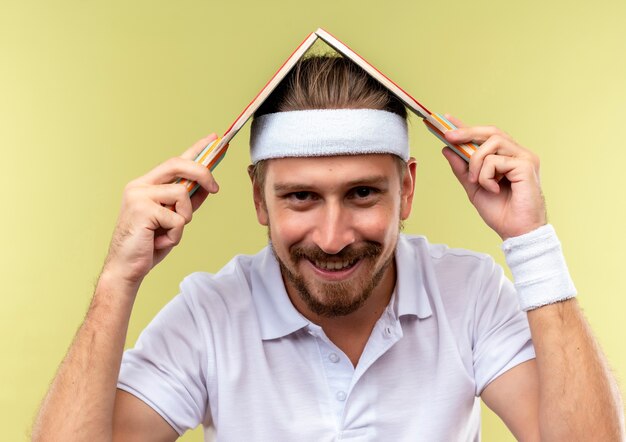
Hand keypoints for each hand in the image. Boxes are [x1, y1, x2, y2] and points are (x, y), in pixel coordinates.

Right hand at [102, 133, 219, 288]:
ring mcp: (138, 195)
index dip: (196, 148)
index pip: (175, 160)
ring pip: (182, 195)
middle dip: (202, 172)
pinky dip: (176, 234)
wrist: (127, 269)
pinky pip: (177, 218)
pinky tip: (160, 241)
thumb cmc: (149, 245)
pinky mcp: (141, 209)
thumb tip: (208, 186)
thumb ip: (188, 202)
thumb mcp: (174, 220)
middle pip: (178, 165)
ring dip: (184, 219)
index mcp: (147, 184)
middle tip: (215, 188)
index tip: (214, 138)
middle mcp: (140, 185)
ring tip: (168, 233)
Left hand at [440, 115, 546, 239]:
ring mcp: (524, 158)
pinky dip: (487, 175)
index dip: (467, 126)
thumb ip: (462, 168)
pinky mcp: (527, 165)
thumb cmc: (500, 212)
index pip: (486, 136)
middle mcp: (517, 154)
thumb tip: (447, 149)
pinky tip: (493, 189)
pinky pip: (496, 160)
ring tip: (476, 181)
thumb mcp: (473, 187)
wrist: (515, 232)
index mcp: (507, 158)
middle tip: (448, 136)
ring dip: (476, 162)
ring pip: (492, 143)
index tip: (447, 118)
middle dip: (466, 132)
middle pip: (491, 132)